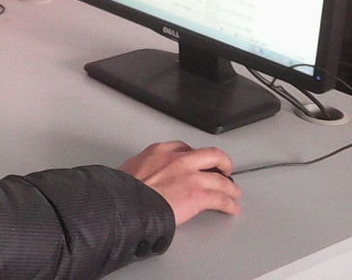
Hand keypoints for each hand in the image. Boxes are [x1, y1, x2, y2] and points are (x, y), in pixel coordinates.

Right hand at [118, 141, 240, 225]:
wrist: (126, 202)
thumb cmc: (123, 190)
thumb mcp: (130, 169)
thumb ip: (143, 169)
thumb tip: (142, 179)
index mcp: (159, 151)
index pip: (184, 147)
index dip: (195, 155)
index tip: (198, 161)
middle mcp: (178, 160)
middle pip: (211, 155)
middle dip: (222, 162)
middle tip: (225, 170)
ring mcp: (190, 177)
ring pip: (220, 179)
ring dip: (230, 187)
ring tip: (234, 193)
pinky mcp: (198, 196)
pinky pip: (220, 200)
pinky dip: (229, 205)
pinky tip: (231, 208)